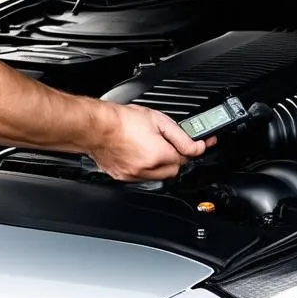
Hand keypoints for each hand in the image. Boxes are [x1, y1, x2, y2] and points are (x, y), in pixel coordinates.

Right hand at [86, 104, 215, 180]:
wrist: (96, 127)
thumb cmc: (122, 120)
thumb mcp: (158, 120)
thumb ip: (181, 135)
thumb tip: (197, 146)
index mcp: (158, 155)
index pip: (185, 158)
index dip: (192, 149)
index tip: (199, 144)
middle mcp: (147, 170)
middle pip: (173, 170)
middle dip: (176, 157)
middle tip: (171, 143)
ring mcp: (134, 175)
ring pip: (158, 176)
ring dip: (161, 164)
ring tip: (152, 146)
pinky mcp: (122, 177)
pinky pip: (142, 177)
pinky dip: (145, 168)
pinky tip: (139, 153)